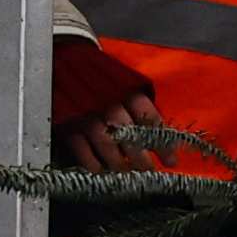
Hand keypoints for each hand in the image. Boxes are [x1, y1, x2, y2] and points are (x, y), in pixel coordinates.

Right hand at [51, 39, 179, 173]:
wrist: (65, 62)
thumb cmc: (103, 78)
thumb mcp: (125, 84)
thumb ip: (140, 107)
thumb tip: (163, 137)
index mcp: (127, 91)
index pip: (150, 119)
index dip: (162, 143)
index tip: (170, 161)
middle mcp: (109, 103)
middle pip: (130, 135)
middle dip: (142, 157)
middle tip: (149, 172)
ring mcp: (87, 114)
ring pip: (107, 145)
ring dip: (120, 164)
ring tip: (129, 174)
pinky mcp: (69, 125)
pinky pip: (82, 150)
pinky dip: (93, 164)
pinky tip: (102, 172)